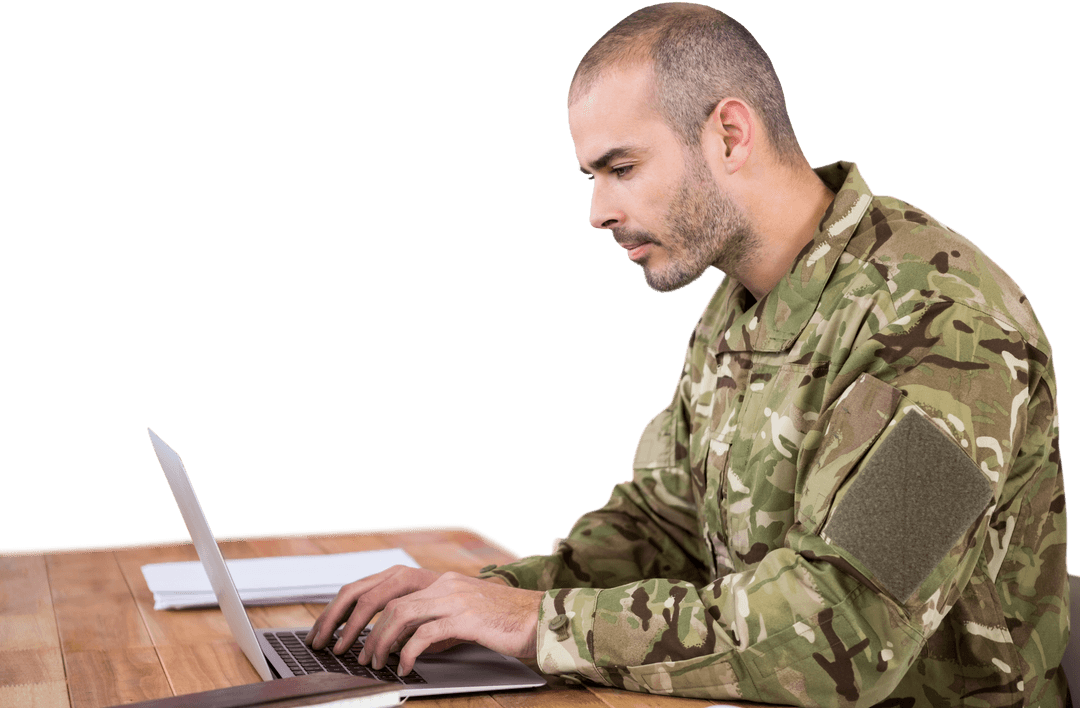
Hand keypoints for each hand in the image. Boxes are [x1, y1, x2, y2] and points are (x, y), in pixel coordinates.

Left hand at [304, 565, 542, 675]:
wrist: (541, 619)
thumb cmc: (502, 623)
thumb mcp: (459, 618)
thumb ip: (429, 622)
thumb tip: (397, 641)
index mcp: (435, 580)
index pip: (378, 584)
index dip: (348, 606)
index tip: (330, 629)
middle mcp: (440, 583)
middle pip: (380, 595)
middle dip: (351, 623)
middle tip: (337, 649)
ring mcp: (453, 597)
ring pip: (398, 613)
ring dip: (377, 640)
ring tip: (371, 662)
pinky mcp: (466, 617)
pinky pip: (425, 633)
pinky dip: (407, 652)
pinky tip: (403, 667)